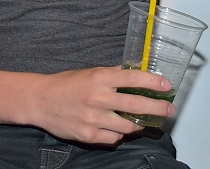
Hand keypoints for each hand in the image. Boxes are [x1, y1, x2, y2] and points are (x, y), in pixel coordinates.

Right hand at [29, 67, 175, 145]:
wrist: (41, 100)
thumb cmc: (66, 84)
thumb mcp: (90, 72)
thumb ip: (113, 74)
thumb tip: (135, 71)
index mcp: (99, 78)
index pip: (133, 79)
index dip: (153, 83)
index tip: (167, 86)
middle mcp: (98, 98)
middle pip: (136, 105)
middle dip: (157, 108)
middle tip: (169, 109)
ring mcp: (93, 118)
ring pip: (128, 125)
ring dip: (140, 124)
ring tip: (145, 121)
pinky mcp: (88, 135)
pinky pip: (113, 137)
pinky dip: (119, 133)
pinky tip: (119, 128)